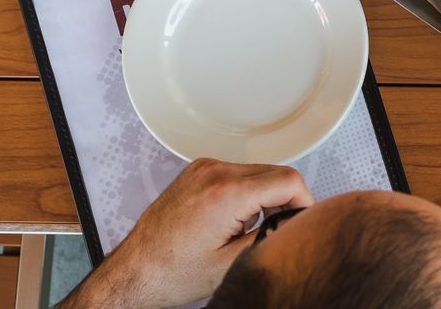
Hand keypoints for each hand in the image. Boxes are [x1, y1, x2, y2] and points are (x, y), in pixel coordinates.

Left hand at [61, 158, 312, 308]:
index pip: (289, 180)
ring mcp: (204, 167)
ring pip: (259, 170)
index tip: (301, 222)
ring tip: (250, 228)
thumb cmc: (173, 272)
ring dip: (265, 195)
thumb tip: (296, 223)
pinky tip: (234, 217)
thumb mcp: (233, 264)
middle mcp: (215, 172)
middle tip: (276, 231)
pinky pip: (238, 172)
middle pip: (277, 172)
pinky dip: (246, 191)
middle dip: (285, 200)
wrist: (136, 270)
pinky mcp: (198, 170)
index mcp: (226, 194)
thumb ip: (272, 237)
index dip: (304, 202)